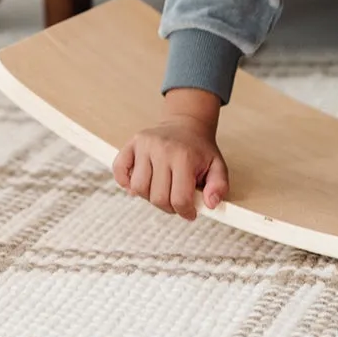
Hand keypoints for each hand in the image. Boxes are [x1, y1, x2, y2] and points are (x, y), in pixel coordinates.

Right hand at [113, 88, 228, 219]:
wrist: (187, 124)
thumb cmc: (200, 149)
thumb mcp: (217, 166)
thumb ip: (219, 186)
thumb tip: (211, 204)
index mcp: (184, 156)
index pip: (179, 198)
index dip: (185, 212)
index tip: (189, 212)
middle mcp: (162, 149)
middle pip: (157, 198)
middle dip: (169, 207)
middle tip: (177, 201)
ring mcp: (144, 145)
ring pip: (138, 188)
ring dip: (149, 196)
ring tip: (162, 189)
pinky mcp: (132, 144)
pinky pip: (119, 170)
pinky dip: (125, 182)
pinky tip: (138, 183)